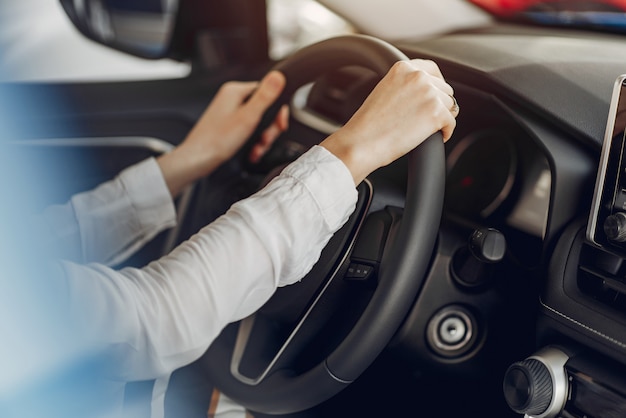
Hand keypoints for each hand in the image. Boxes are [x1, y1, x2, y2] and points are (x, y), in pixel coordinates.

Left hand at [158, 71, 287, 195]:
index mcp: (235, 91)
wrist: (197, 159)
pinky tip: (252, 151)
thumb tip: (278, 76)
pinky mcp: (229, 125)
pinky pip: (249, 130)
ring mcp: (230, 112)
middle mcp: (232, 99)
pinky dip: (253, 142)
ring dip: (262, 138)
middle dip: (269, 128)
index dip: (277, 111)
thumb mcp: (248, 117)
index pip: (267, 92)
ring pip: (258, 122)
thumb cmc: (217, 141)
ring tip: (258, 148)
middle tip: (266, 139)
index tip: (280, 125)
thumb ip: (265, 96)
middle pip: (264, 109)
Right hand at [321, 59, 457, 184]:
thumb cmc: (368, 124)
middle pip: (444, 89)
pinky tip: (435, 137)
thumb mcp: (384, 92)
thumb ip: (405, 86)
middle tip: (426, 119)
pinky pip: (451, 123)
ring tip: (425, 129)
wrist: (362, 142)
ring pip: (449, 106)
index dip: (436, 84)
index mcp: (403, 68)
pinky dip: (445, 132)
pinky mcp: (436, 113)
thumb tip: (426, 93)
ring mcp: (429, 93)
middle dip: (438, 104)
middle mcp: (418, 76)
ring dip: (441, 118)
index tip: (435, 96)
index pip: (432, 69)